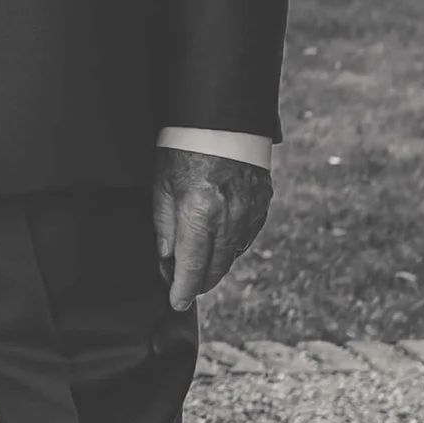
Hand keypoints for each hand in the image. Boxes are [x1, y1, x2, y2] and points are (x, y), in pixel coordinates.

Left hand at [151, 147, 270, 310]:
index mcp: (199, 215)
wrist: (224, 120)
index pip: (191, 267)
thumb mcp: (162, 185)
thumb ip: (164, 225)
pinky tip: (219, 246)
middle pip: (215, 268)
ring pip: (232, 256)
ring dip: (215, 267)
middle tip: (184, 289)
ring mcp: (249, 214)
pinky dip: (231, 247)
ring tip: (199, 269)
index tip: (176, 302)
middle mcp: (228, 219)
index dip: (182, 289)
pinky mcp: (261, 206)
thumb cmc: (184, 147)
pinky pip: (246, 238)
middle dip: (199, 283)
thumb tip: (166, 258)